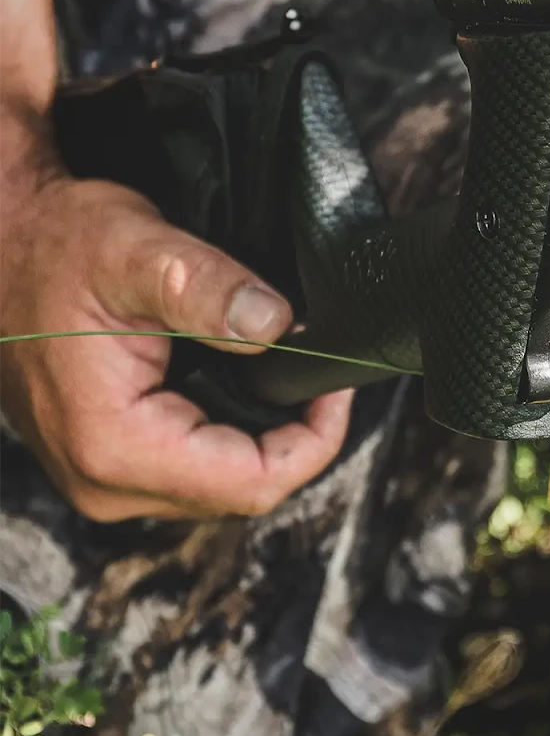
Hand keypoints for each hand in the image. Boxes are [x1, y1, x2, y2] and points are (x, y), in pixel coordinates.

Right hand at [0, 167, 351, 520]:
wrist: (4, 244)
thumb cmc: (58, 244)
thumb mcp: (140, 250)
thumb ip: (208, 290)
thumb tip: (274, 326)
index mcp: (113, 446)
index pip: (253, 483)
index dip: (314, 437)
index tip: (331, 380)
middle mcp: (104, 481)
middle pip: (244, 490)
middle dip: (294, 435)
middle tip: (312, 367)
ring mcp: (105, 478)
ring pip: (225, 482)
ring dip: (265, 432)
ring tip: (282, 368)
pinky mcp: (111, 462)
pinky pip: (198, 466)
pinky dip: (233, 428)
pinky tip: (242, 379)